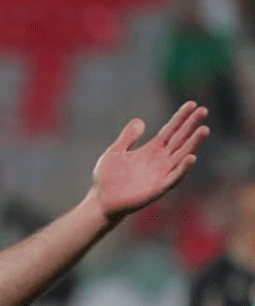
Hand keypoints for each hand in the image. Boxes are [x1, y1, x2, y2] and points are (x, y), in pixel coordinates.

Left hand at [89, 102, 208, 220]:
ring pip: (182, 156)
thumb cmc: (107, 178)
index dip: (181, 118)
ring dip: (193, 144)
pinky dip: (183, 169)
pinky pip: (174, 178)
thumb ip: (127, 138)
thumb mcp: (115, 152)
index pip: (170, 130)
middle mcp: (160, 160)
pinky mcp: (158, 189)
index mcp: (151, 150)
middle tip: (204, 110)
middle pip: (180, 140)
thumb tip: (140, 121)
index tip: (192, 104)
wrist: (101, 201)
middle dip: (191, 126)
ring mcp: (161, 174)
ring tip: (204, 129)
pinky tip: (191, 157)